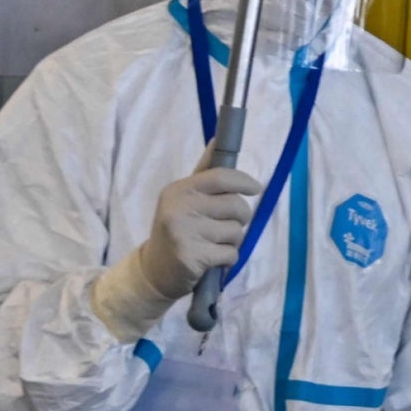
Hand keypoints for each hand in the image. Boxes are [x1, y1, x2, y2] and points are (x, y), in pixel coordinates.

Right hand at [90, 157, 260, 341]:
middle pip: (235, 205)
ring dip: (232, 241)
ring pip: (236, 231)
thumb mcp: (184, 199)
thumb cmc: (177, 229)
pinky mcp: (192, 257)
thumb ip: (204, 173)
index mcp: (179, 190)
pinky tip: (212, 259)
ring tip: (214, 244)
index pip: (221, 177)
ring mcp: (184, 233)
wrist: (154, 271)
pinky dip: (228, 259)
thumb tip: (218, 139)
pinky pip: (231, 254)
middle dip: (240, 218)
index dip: (243, 181)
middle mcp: (179, 208)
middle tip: (227, 226)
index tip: (256, 188)